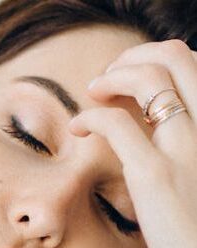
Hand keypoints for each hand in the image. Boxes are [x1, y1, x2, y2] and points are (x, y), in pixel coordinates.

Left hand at [69, 39, 196, 247]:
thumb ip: (186, 150)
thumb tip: (152, 134)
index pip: (194, 66)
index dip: (157, 63)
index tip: (129, 80)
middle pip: (173, 58)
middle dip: (132, 58)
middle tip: (105, 80)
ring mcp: (186, 148)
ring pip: (147, 79)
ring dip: (111, 77)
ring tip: (91, 93)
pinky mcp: (154, 175)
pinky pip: (115, 124)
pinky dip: (90, 116)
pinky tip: (77, 128)